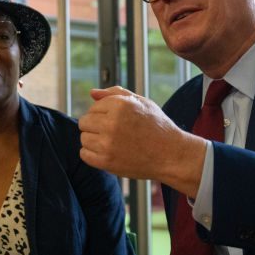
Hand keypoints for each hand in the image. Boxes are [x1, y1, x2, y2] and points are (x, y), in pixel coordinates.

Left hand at [78, 86, 206, 195]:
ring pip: (83, 139)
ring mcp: (107, 143)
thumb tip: (92, 93)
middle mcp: (111, 123)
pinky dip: (93, 155)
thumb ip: (115, 94)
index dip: (103, 114)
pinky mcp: (106, 161)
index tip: (117, 122)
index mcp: (119, 105)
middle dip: (95, 126)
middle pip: (84, 123)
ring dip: (94, 141)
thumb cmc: (157, 127)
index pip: (92, 108)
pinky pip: (84, 155)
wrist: (171, 155)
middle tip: (113, 133)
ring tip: (113, 143)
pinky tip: (108, 153)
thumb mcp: (141, 102)